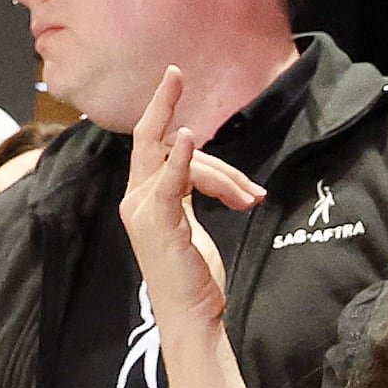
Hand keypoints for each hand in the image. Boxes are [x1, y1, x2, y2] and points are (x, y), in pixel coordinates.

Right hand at [117, 65, 264, 328]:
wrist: (193, 314)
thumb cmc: (194, 275)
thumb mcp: (191, 225)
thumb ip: (191, 194)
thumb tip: (209, 171)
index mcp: (143, 198)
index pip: (150, 145)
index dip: (159, 110)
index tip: (171, 78)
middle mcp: (135, 199)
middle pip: (153, 141)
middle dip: (162, 103)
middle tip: (177, 73)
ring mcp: (142, 209)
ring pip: (182, 163)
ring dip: (225, 175)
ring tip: (252, 198)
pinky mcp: (158, 221)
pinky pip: (170, 181)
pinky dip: (180, 159)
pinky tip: (185, 137)